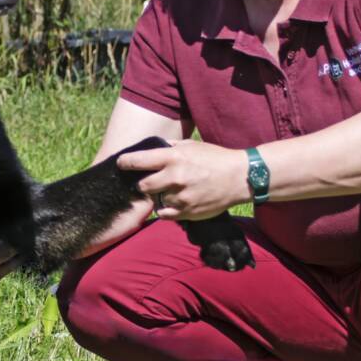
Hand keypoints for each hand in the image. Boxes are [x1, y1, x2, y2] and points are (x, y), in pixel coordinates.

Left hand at [117, 139, 246, 220]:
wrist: (239, 177)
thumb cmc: (215, 158)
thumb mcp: (192, 145)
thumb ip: (170, 147)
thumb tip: (153, 147)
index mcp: (174, 157)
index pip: (139, 161)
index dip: (126, 163)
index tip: (121, 164)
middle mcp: (175, 177)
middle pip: (143, 186)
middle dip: (143, 184)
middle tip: (148, 182)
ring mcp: (181, 197)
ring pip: (156, 201)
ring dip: (159, 197)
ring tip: (171, 191)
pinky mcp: (188, 212)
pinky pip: (165, 215)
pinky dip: (167, 210)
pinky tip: (175, 202)